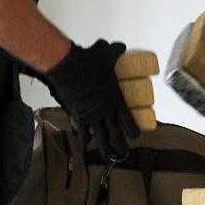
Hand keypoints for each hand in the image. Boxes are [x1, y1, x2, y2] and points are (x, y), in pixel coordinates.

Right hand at [44, 40, 139, 159]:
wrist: (68, 67)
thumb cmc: (89, 61)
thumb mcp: (106, 53)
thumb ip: (115, 51)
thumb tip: (121, 46)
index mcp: (116, 99)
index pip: (129, 120)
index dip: (133, 130)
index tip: (136, 137)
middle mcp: (106, 111)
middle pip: (116, 133)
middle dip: (121, 145)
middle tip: (124, 153)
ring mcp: (92, 115)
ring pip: (101, 137)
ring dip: (105, 149)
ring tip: (108, 158)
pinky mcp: (78, 116)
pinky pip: (82, 132)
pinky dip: (84, 140)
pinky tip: (85, 147)